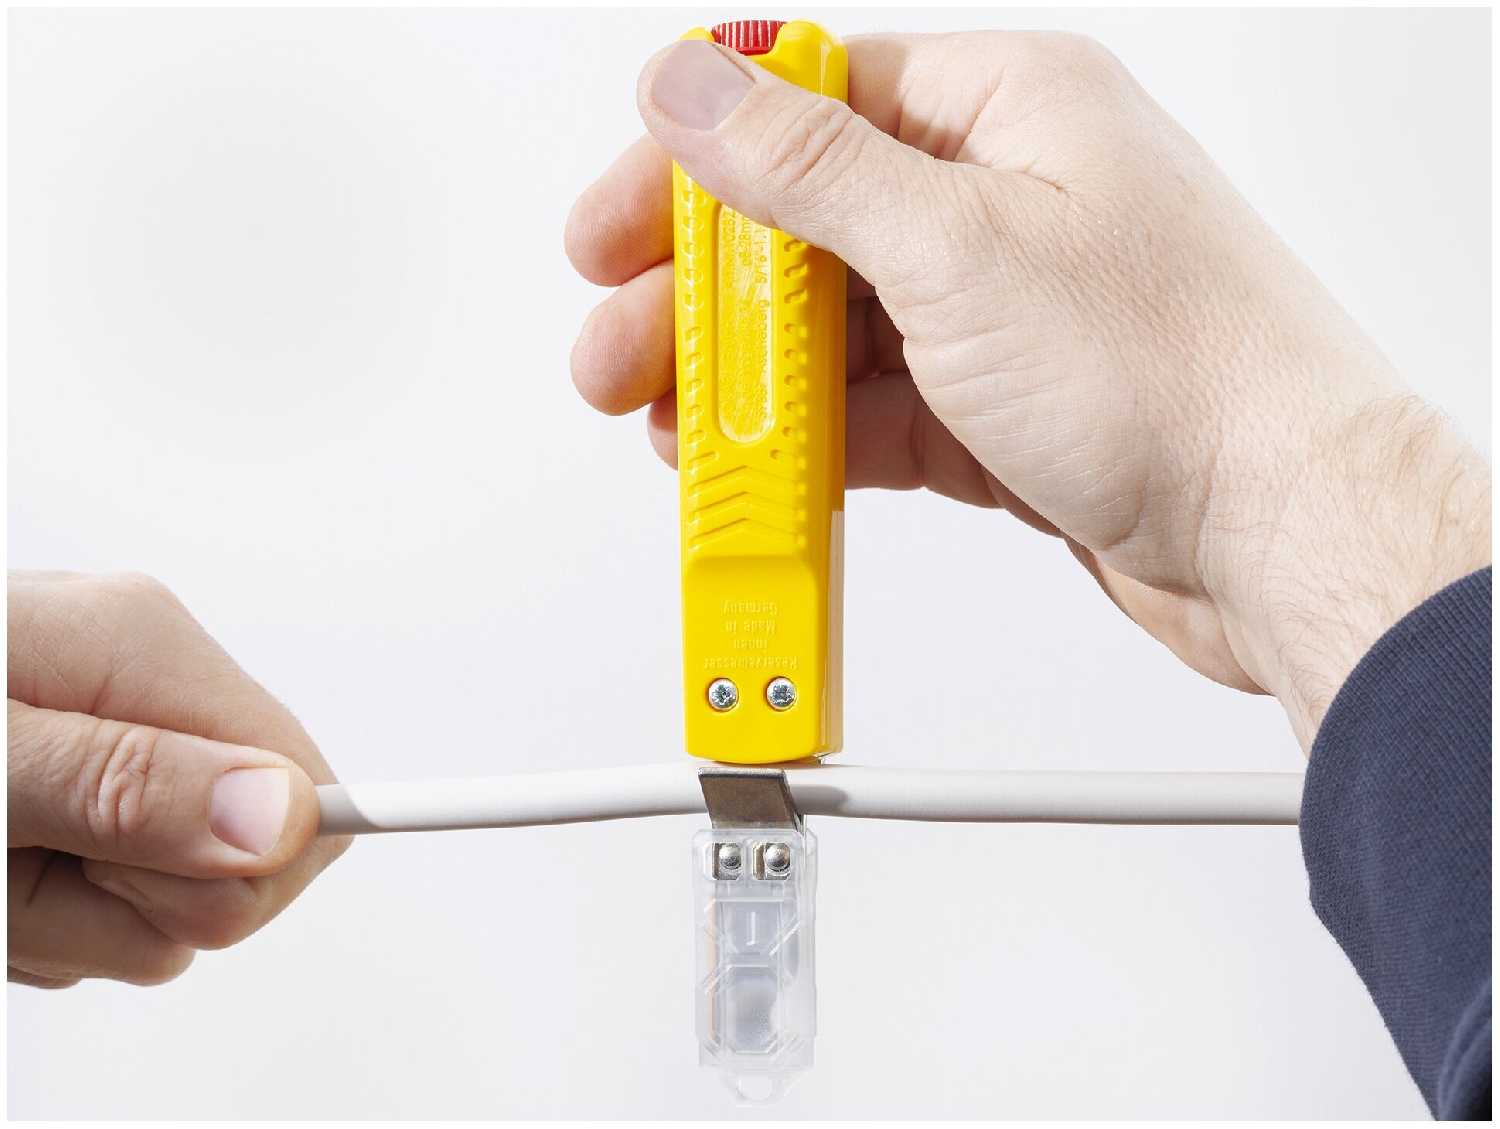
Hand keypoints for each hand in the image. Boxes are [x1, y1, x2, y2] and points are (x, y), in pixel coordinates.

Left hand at [8, 571, 347, 986]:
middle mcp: (145, 688)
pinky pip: (110, 904)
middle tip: (14, 862)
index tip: (143, 896)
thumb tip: (283, 815)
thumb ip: (124, 785)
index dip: (246, 871)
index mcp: (143, 645)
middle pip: (242, 857)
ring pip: (167, 901)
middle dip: (124, 905)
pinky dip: (36, 917)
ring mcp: (113, 743)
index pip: (308, 784)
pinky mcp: (79, 792)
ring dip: (61, 919)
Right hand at [565, 32, 1490, 747]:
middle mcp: (1006, 200)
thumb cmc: (1178, 373)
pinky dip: (813, 440)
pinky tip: (757, 465)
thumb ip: (809, 168)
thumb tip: (693, 87)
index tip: (617, 222)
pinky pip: (878, 409)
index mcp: (1008, 110)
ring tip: (669, 419)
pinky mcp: (1003, 408)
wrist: (1281, 530)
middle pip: (808, 225)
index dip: (697, 160)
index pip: (811, 101)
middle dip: (702, 292)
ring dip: (747, 378)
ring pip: (836, 330)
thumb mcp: (959, 245)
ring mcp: (1004, 310)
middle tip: (620, 343)